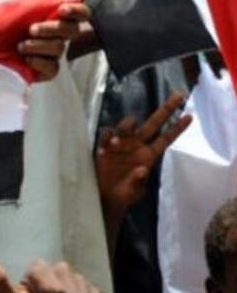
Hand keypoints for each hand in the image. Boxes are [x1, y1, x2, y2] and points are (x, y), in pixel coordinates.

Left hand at [18, 2, 89, 80]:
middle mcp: (55, 36)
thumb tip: (54, 0)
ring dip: (39, 45)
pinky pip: (53, 68)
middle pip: (72, 30)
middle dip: (52, 28)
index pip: (79, 13)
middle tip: (31, 29)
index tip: (61, 10)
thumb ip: (35, 4)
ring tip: (20, 46)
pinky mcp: (44, 71)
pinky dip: (40, 62)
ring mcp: (51, 54)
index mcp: (52, 18)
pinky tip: (26, 59)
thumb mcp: (13, 10)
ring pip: (59, 48)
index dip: (76, 11)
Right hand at [95, 92, 190, 211]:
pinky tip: (109, 143)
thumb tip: (142, 169)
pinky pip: (107, 134)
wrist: (103, 196)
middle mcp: (137, 146)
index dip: (176, 128)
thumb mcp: (132, 193)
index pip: (165, 139)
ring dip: (127, 126)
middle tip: (177, 95)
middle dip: (165, 110)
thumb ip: (137, 182)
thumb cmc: (123, 195)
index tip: (189, 116)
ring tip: (121, 136)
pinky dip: (109, 136)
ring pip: (128, 125)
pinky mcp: (105, 146)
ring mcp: (121, 144)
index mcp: (148, 156)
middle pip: (152, 124)